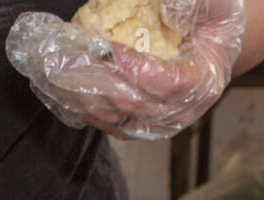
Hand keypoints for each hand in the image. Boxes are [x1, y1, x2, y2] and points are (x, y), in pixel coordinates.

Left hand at [6, 0, 245, 139]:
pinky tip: (53, 84)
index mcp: (204, 82)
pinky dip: (74, 102)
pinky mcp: (129, 124)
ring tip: (52, 68)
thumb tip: (164, 2)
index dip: (136, 68)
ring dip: (77, 93)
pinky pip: (97, 119)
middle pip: (130, 103)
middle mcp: (178, 111)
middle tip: (66, 57)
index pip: (167, 84)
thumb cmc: (210, 18)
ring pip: (109, 115)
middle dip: (94, 80)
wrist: (208, 44)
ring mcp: (151, 123)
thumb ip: (188, 1)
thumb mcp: (211, 1)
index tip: (110, 46)